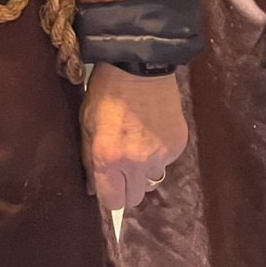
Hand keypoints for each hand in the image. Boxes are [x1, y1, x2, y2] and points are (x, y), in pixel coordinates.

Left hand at [80, 62, 188, 210]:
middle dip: (126, 187)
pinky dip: (158, 152)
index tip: (106, 184)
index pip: (113, 201)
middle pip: (135, 198)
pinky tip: (151, 130)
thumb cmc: (106, 91)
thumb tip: (92, 188)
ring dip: (143, 168)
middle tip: (121, 167)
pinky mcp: (178, 146)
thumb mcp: (86, 122)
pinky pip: (166, 161)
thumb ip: (89, 158)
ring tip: (137, 141)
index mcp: (109, 158)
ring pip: (152, 179)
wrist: (141, 65)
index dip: (109, 195)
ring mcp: (161, 155)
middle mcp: (137, 163)